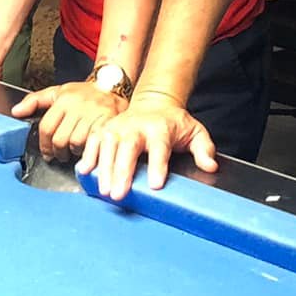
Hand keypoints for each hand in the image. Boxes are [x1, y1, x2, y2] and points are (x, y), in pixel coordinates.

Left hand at [10, 80, 124, 159]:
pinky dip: (88, 151)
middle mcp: (78, 107)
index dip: (44, 144)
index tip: (46, 152)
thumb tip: (16, 112)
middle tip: (60, 154)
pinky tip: (86, 151)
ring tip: (74, 150)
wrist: (111, 86)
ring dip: (73, 152)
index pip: (47, 128)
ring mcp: (94, 115)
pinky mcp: (107, 124)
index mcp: (64, 100)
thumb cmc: (82, 92)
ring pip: (76, 144)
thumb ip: (34, 101)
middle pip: (60, 139)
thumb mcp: (57, 92)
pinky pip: (93, 145)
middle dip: (58, 152)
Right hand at [78, 95, 216, 200]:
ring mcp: (119, 126)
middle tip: (119, 194)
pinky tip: (85, 172)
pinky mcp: (106, 128)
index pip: (159, 148)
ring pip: (108, 145)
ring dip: (104, 168)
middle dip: (122, 171)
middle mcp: (137, 126)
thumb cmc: (174, 123)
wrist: (155, 101)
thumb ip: (204, 149)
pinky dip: (89, 156)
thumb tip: (210, 166)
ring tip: (103, 190)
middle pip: (128, 148)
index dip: (158, 166)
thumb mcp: (195, 132)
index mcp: (160, 128)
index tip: (156, 184)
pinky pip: (94, 141)